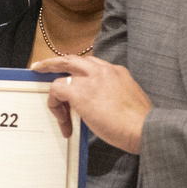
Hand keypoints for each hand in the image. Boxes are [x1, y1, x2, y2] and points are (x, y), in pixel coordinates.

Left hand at [32, 54, 152, 153]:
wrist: (144, 128)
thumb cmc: (139, 124)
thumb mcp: (128, 104)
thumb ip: (113, 99)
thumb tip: (100, 109)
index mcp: (118, 73)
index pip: (93, 65)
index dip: (80, 72)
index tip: (73, 78)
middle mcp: (104, 71)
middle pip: (74, 59)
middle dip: (56, 62)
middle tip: (42, 66)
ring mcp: (91, 79)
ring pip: (62, 68)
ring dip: (54, 86)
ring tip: (49, 99)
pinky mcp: (80, 91)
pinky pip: (56, 90)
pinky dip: (55, 104)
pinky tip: (63, 120)